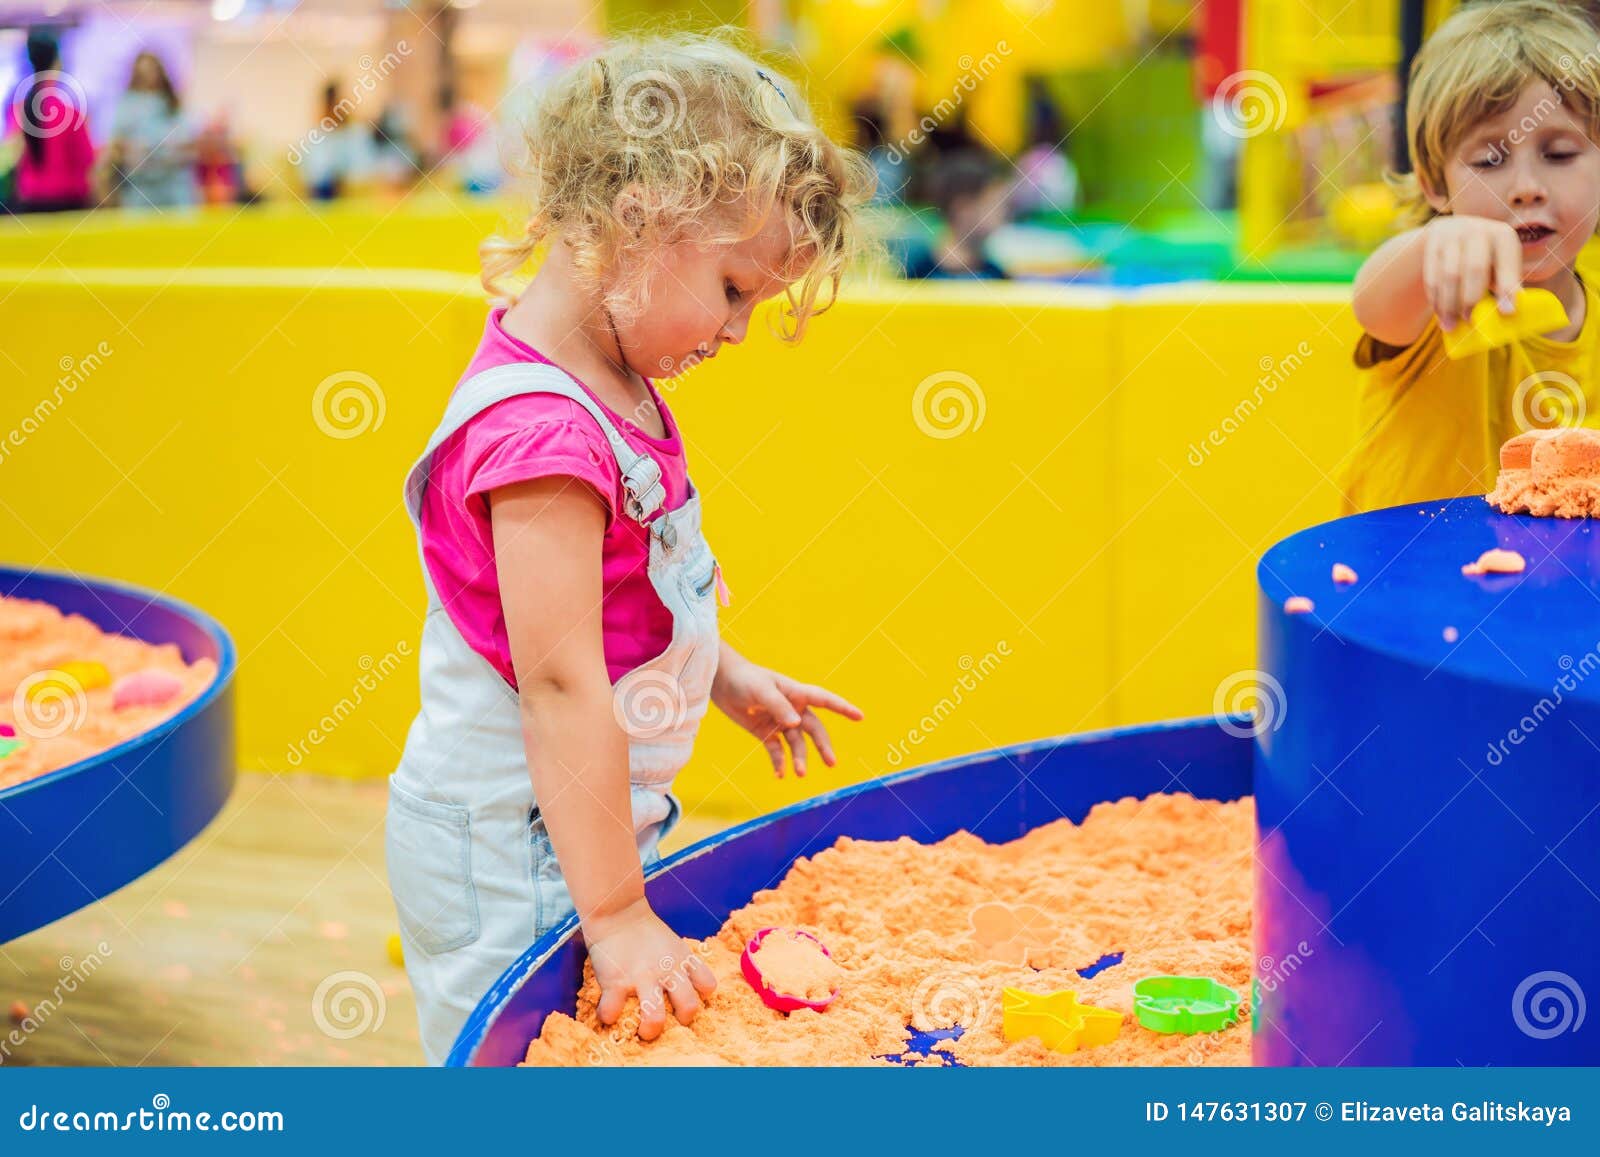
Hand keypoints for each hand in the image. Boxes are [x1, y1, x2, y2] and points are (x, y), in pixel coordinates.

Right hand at [584, 898, 715, 1040]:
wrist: (617, 911)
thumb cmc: (644, 931)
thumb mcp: (673, 944)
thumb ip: (680, 965)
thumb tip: (683, 990)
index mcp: (683, 961)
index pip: (707, 985)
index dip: (701, 997)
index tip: (687, 1001)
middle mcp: (667, 971)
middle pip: (688, 1007)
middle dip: (681, 1022)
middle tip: (670, 1021)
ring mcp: (642, 978)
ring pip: (654, 1018)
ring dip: (649, 1029)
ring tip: (642, 1031)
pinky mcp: (616, 982)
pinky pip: (612, 1011)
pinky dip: (608, 1016)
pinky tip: (608, 1013)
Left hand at [712, 649, 863, 777]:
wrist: (721, 682)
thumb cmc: (744, 679)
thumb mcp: (762, 691)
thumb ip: (780, 707)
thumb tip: (796, 725)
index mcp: (796, 693)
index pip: (825, 700)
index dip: (842, 708)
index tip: (860, 717)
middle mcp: (792, 709)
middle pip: (814, 729)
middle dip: (823, 746)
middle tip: (832, 763)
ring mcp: (780, 722)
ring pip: (796, 743)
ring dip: (799, 758)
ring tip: (799, 774)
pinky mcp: (765, 732)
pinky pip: (777, 751)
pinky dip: (779, 762)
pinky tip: (780, 774)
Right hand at [1422, 214, 1522, 330]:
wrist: (1453, 231)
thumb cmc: (1485, 257)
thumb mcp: (1500, 264)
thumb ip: (1506, 283)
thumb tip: (1509, 310)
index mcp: (1503, 235)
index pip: (1506, 265)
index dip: (1507, 289)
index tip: (1508, 312)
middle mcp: (1478, 230)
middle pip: (1474, 269)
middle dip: (1470, 299)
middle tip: (1468, 321)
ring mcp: (1453, 233)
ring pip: (1449, 275)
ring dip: (1449, 304)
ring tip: (1449, 323)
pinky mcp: (1432, 242)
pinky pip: (1432, 276)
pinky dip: (1435, 298)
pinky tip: (1439, 312)